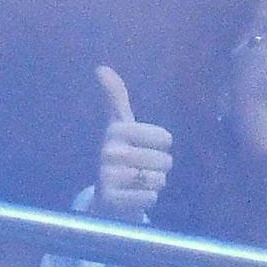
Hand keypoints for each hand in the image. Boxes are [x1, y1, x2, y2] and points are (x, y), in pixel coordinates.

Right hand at [92, 65, 172, 221]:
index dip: (163, 145)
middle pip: (164, 161)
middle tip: (143, 168)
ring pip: (158, 180)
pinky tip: (135, 196)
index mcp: (116, 130)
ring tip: (139, 182)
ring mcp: (109, 176)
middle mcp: (110, 151)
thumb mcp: (119, 125)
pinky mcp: (112, 199)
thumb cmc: (120, 155)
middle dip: (160, 167)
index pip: (165, 138)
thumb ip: (116, 97)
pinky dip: (147, 198)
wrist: (105, 196)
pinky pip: (149, 198)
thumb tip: (101, 67)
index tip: (147, 146)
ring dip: (155, 183)